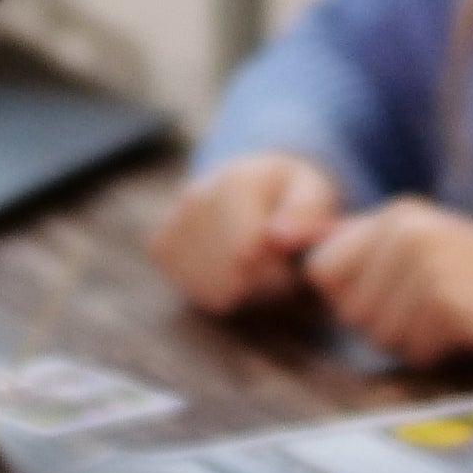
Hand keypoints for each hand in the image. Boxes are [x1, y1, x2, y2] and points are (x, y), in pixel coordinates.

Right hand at [148, 153, 342, 312]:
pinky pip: (193, 291)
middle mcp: (195, 199)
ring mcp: (172, 223)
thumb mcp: (312, 192)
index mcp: (235, 182)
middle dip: (263, 284)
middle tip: (278, 267)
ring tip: (257, 267)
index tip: (291, 263)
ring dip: (241, 291)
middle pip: (232, 277)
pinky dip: (216, 290)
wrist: (249, 183)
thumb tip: (277, 238)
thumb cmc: (289, 193)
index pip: (249, 256)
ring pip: (212, 291)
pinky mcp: (160, 248)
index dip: (279, 273)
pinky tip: (231, 270)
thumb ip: (306, 213)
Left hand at [296, 198, 472, 383]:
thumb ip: (364, 256)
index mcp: (398, 212)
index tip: (404, 297)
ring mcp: (427, 259)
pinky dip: (439, 352)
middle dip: (381, 323)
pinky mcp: (447, 296)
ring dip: (413, 341)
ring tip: (461, 319)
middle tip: (440, 310)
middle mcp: (406, 225)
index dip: (354, 298)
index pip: (321, 269)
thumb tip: (283, 241)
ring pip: (373, 331)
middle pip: (341, 304)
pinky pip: (411, 347)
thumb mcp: (428, 260)